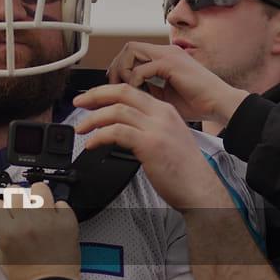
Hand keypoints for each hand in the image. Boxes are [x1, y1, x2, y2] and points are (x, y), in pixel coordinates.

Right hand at [0, 182, 80, 279]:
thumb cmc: (27, 277)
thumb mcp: (1, 259)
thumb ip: (0, 237)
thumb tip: (3, 222)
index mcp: (8, 232)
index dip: (0, 209)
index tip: (4, 213)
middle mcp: (27, 221)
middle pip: (15, 191)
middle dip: (14, 198)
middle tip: (19, 207)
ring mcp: (48, 219)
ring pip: (39, 189)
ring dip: (36, 195)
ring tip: (38, 204)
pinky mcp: (67, 221)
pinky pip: (61, 203)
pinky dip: (57, 209)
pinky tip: (54, 218)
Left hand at [73, 83, 233, 210]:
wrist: (201, 190)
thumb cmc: (185, 170)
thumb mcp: (168, 138)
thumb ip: (148, 127)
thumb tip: (122, 127)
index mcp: (165, 110)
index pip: (130, 90)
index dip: (106, 91)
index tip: (91, 99)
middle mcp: (161, 115)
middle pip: (121, 92)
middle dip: (94, 95)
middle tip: (78, 103)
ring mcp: (156, 128)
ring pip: (116, 111)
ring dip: (93, 118)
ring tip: (82, 128)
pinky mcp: (150, 145)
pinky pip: (117, 132)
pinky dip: (99, 136)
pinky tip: (92, 144)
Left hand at [107, 42, 247, 123]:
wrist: (221, 104)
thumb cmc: (199, 102)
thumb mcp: (165, 96)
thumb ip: (148, 91)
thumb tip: (129, 95)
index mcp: (165, 58)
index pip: (133, 53)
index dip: (119, 67)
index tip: (113, 85)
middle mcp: (166, 52)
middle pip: (128, 48)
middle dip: (116, 67)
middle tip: (112, 86)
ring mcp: (169, 55)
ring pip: (131, 51)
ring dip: (122, 70)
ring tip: (123, 89)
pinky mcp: (172, 64)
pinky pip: (143, 67)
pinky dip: (134, 80)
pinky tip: (136, 93)